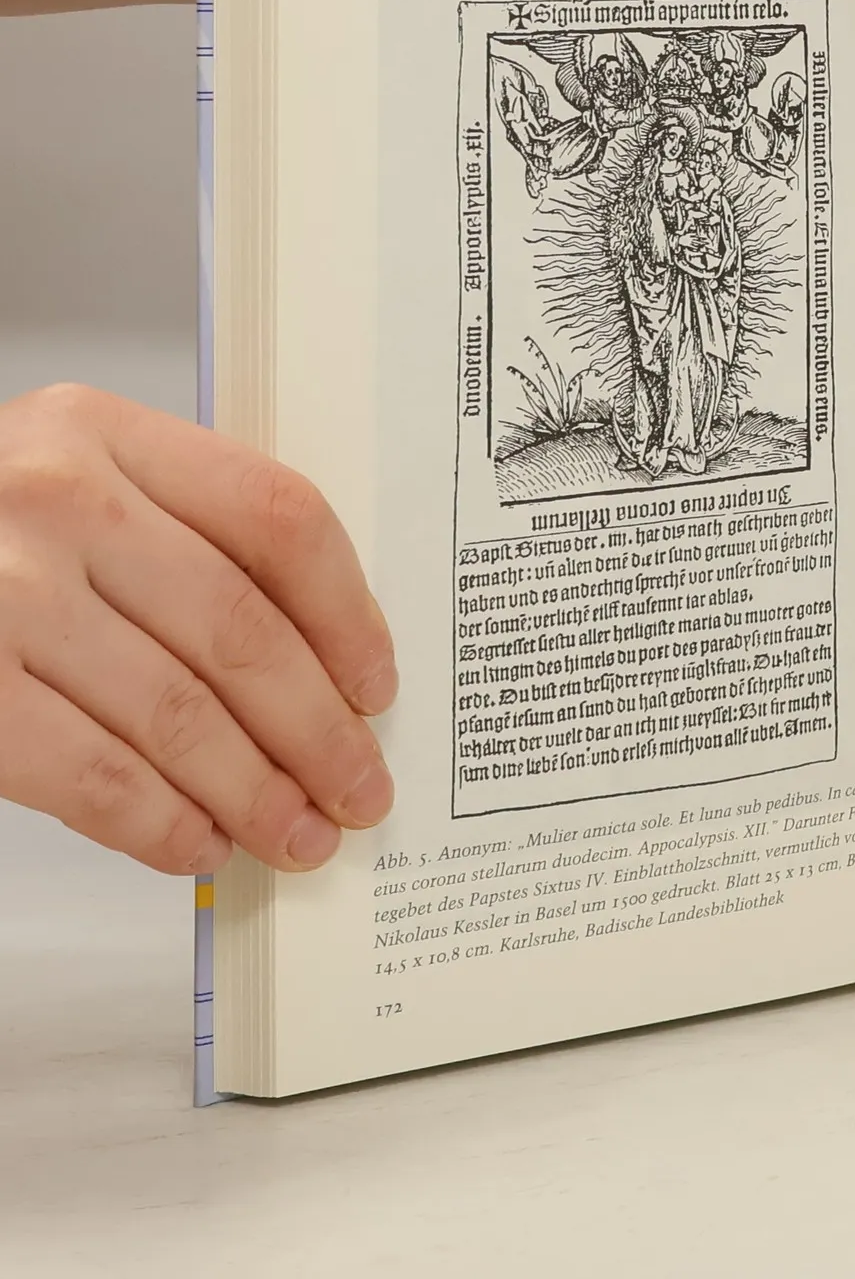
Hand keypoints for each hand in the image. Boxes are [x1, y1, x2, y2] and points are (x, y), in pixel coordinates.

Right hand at [0, 386, 395, 874]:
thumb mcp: (64, 482)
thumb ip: (174, 535)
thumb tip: (318, 668)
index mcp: (101, 431)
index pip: (279, 517)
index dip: (349, 614)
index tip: (378, 686)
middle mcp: (53, 497)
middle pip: (241, 630)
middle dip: (318, 731)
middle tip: (360, 790)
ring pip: (177, 713)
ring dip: (253, 792)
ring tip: (295, 835)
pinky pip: (90, 772)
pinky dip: (159, 822)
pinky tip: (198, 847)